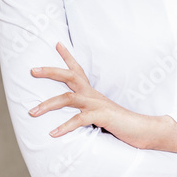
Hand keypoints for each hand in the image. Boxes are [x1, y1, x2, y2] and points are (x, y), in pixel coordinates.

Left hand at [28, 41, 154, 148]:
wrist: (144, 130)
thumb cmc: (121, 124)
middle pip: (69, 76)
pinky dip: (65, 126)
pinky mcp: (102, 116)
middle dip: (50, 71)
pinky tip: (53, 133)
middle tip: (32, 70)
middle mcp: (93, 95)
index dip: (67, 57)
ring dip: (47, 104)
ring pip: (67, 98)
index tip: (57, 44)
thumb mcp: (100, 115)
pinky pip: (79, 119)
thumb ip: (88, 112)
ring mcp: (97, 104)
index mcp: (92, 93)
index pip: (78, 70)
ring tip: (32, 112)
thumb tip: (75, 116)